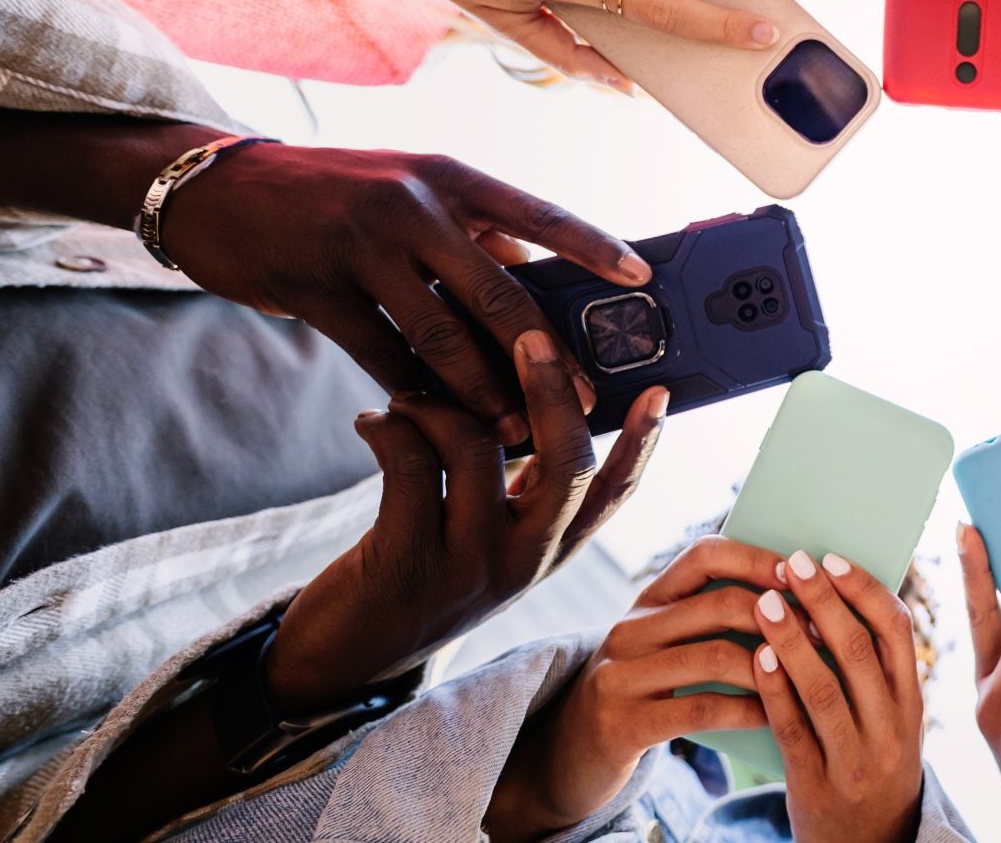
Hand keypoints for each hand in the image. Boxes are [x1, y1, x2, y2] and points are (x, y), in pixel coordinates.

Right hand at [164, 142, 642, 446]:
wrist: (217, 189)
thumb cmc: (334, 194)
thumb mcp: (410, 192)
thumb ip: (473, 235)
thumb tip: (541, 285)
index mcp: (448, 176)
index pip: (537, 212)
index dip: (591, 245)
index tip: (640, 277)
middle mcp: (412, 205)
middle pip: (497, 292)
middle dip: (544, 356)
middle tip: (583, 400)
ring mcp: (361, 246)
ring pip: (440, 337)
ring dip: (483, 394)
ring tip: (515, 433)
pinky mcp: (315, 289)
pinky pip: (379, 357)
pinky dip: (414, 395)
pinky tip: (439, 424)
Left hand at [264, 335, 669, 713]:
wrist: (341, 662)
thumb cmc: (416, 582)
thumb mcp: (487, 545)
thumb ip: (522, 493)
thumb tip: (543, 407)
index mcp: (548, 552)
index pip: (614, 494)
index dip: (642, 442)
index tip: (659, 390)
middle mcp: (522, 561)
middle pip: (565, 462)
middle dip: (550, 390)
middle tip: (530, 337)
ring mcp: (468, 566)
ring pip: (475, 447)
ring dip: (434, 403)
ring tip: (406, 400)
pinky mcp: (407, 564)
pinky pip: (410, 464)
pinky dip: (388, 427)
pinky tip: (372, 424)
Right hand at [486, 536, 786, 841]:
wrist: (569, 755)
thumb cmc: (642, 694)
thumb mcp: (664, 647)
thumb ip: (710, 620)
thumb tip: (796, 595)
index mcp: (647, 601)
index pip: (704, 555)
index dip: (756, 558)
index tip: (800, 572)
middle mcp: (629, 629)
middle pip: (718, 604)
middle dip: (780, 615)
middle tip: (823, 632)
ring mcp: (621, 675)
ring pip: (714, 656)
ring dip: (772, 664)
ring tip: (811, 674)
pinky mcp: (622, 723)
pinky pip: (701, 708)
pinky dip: (748, 709)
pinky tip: (777, 715)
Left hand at [751, 550, 927, 842]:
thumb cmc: (873, 764)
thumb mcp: (892, 719)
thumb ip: (873, 669)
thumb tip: (831, 592)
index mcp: (913, 702)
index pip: (897, 631)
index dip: (863, 589)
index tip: (831, 558)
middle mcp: (891, 728)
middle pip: (858, 651)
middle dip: (823, 600)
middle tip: (792, 562)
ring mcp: (856, 759)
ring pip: (824, 688)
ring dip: (791, 638)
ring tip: (764, 601)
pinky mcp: (817, 785)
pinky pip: (793, 729)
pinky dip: (774, 689)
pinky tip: (756, 656)